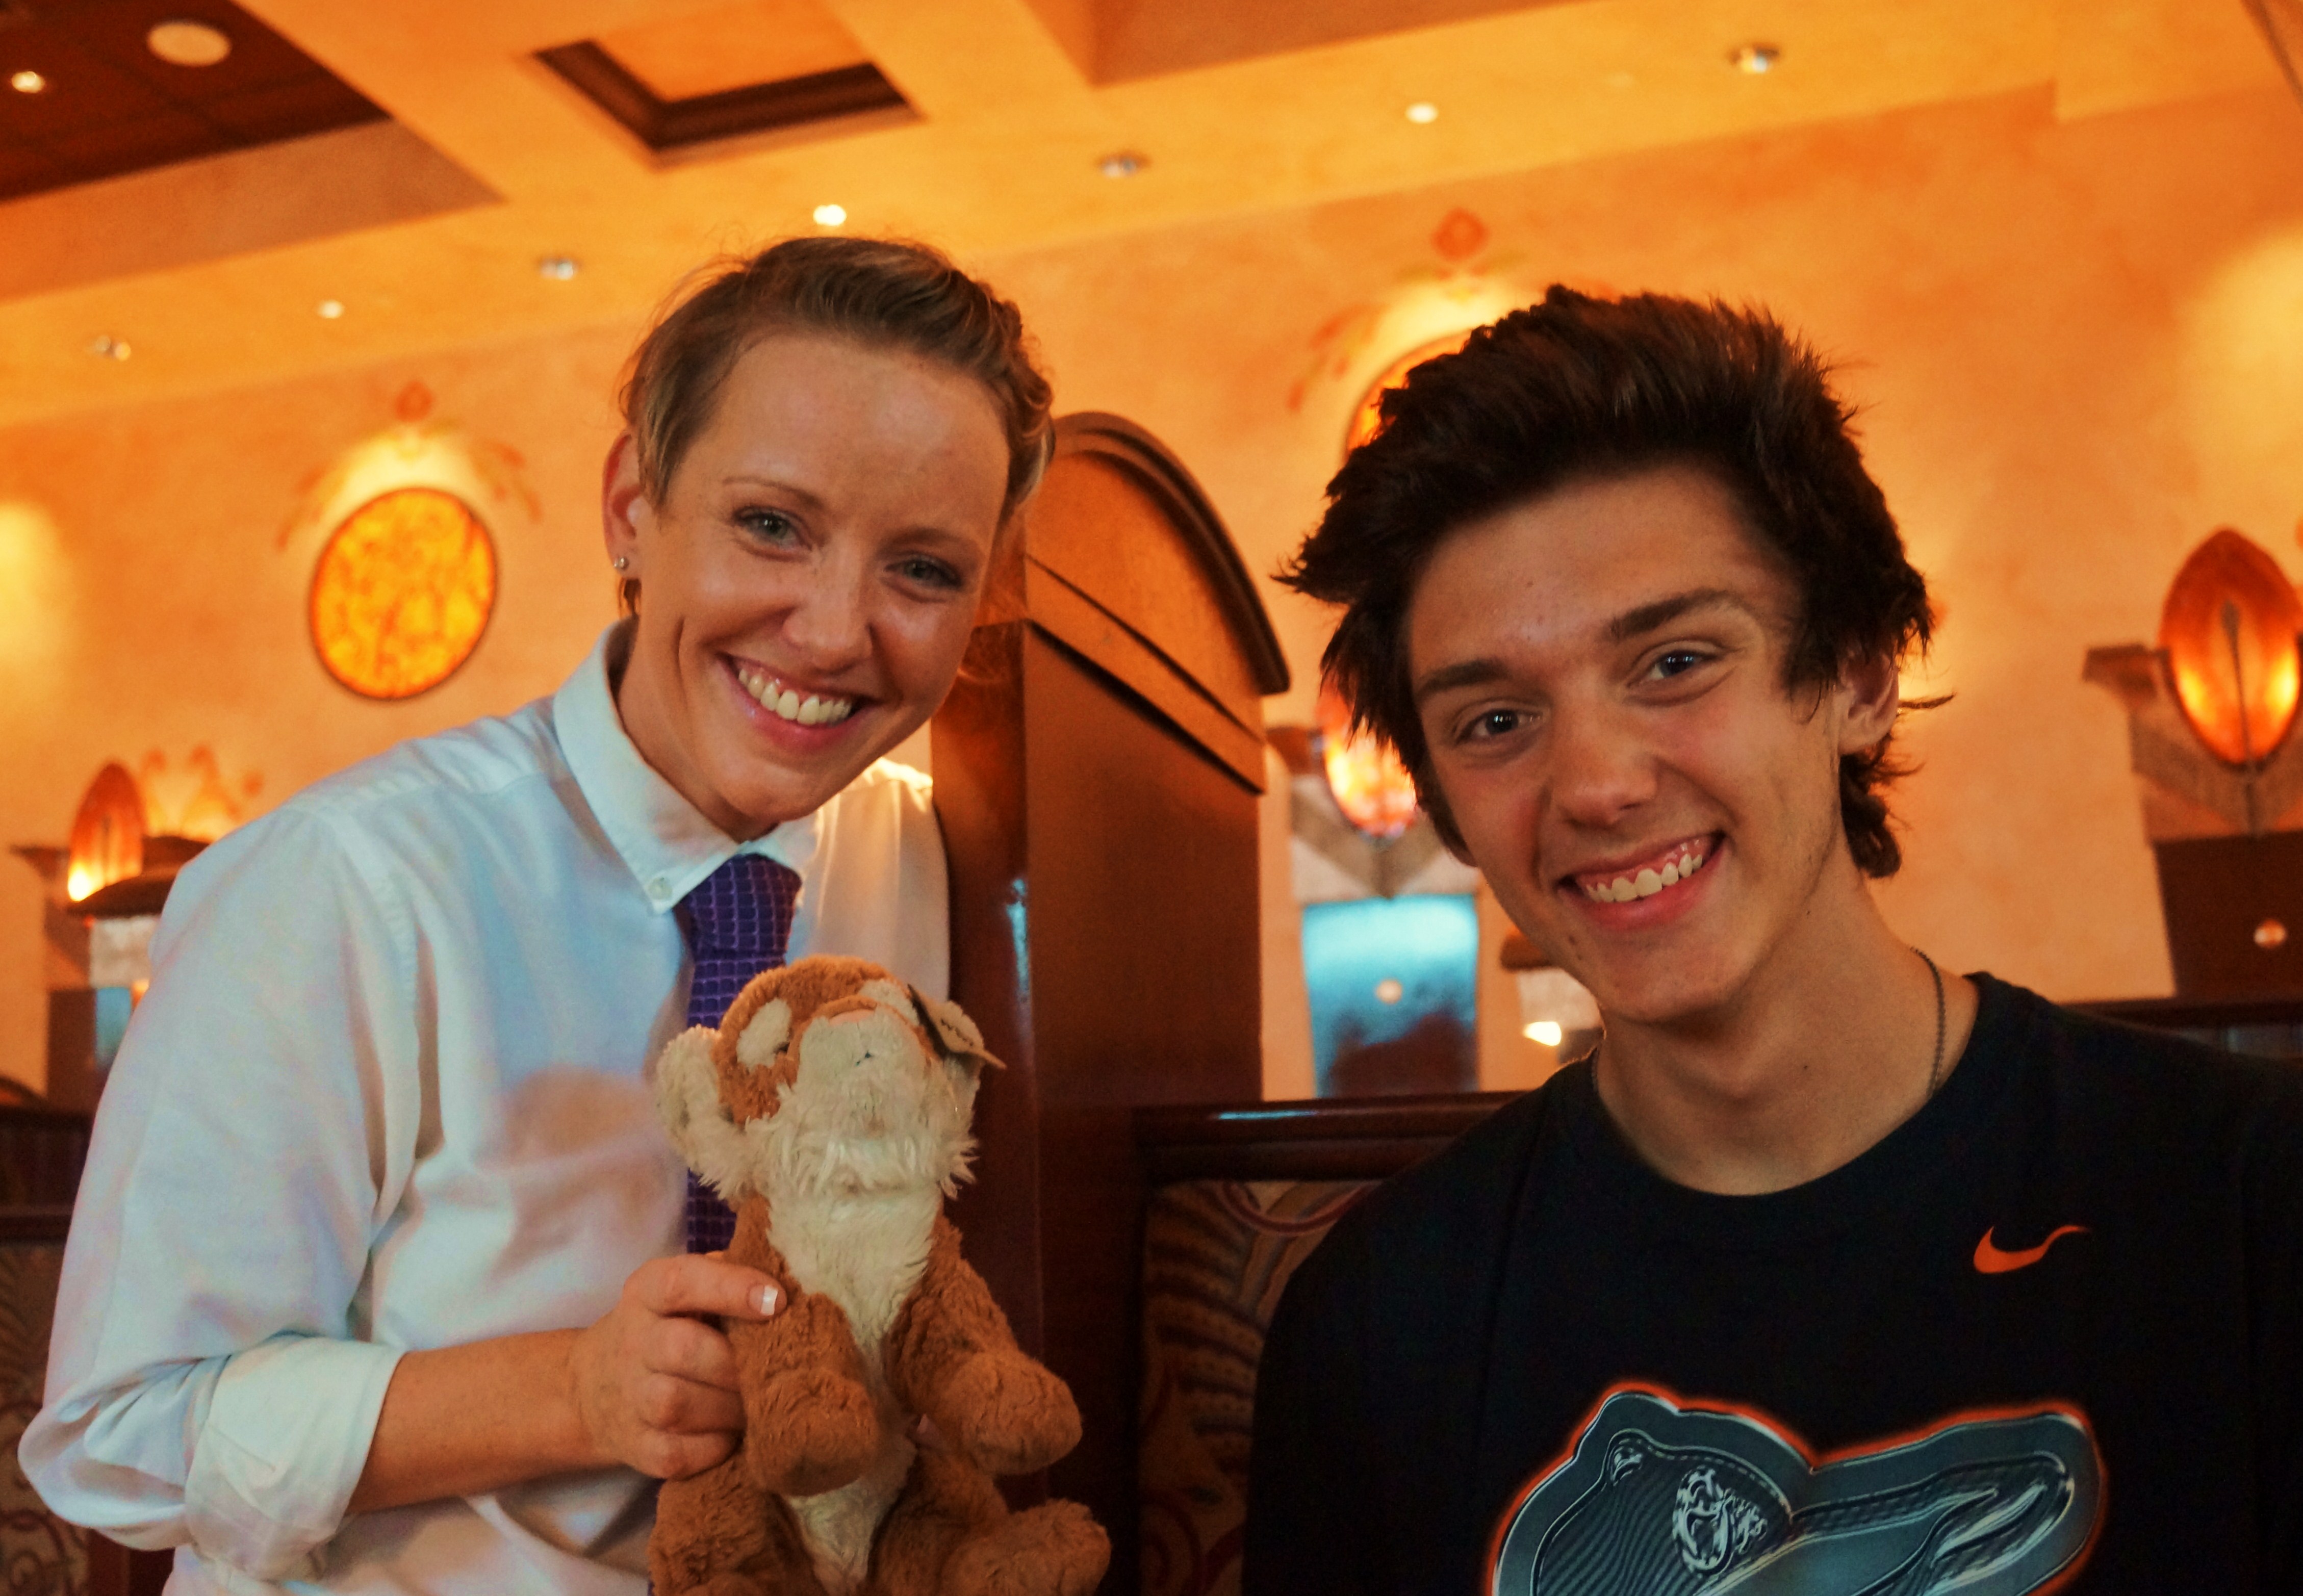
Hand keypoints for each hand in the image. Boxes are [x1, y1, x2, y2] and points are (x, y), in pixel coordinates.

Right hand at [567, 1252, 782, 1478]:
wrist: (595, 1386)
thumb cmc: (670, 1326)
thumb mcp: (687, 1289)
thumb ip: (732, 1276)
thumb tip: (795, 1280)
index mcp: (647, 1292)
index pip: (681, 1282)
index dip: (731, 1288)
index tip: (778, 1300)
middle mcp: (632, 1342)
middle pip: (682, 1350)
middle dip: (735, 1363)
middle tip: (771, 1370)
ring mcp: (629, 1399)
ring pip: (677, 1405)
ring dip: (729, 1408)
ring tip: (758, 1404)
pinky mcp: (636, 1448)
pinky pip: (679, 1454)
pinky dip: (714, 1448)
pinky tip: (732, 1433)